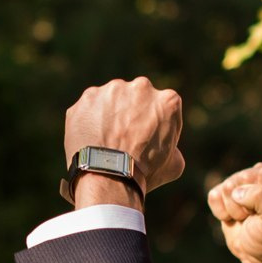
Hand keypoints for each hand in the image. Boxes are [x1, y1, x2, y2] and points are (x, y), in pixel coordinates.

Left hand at [64, 77, 185, 199]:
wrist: (110, 176)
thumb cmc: (144, 172)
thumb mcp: (174, 163)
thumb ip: (172, 146)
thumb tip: (169, 150)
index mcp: (168, 100)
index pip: (162, 107)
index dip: (153, 122)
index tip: (145, 136)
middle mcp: (141, 87)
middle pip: (136, 97)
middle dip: (130, 112)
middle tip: (123, 136)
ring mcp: (112, 90)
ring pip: (110, 99)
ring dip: (108, 114)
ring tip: (103, 140)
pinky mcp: (88, 97)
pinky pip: (88, 107)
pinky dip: (87, 120)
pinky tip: (89, 139)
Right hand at [207, 164, 261, 262]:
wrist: (258, 255)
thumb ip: (261, 198)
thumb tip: (235, 191)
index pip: (255, 175)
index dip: (256, 197)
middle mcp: (259, 174)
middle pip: (236, 182)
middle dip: (242, 205)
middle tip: (253, 217)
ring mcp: (240, 182)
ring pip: (225, 189)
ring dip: (233, 210)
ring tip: (245, 219)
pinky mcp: (224, 193)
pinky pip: (214, 196)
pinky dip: (221, 212)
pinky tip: (234, 218)